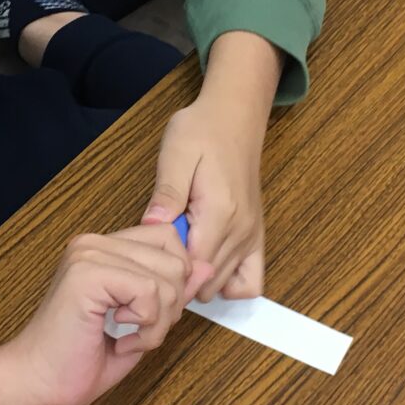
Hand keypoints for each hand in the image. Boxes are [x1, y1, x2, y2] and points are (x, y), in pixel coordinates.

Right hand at [0, 225, 206, 404]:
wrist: (38, 386)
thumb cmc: (80, 361)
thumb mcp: (142, 322)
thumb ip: (171, 292)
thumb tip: (204, 266)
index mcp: (103, 248)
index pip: (169, 240)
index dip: (176, 281)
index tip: (152, 317)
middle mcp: (93, 243)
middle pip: (176, 257)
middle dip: (172, 305)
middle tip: (139, 331)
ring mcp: (88, 254)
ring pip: (167, 276)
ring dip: (158, 320)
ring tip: (128, 337)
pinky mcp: (86, 273)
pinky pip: (149, 290)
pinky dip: (146, 325)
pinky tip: (119, 337)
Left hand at [143, 95, 266, 303]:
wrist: (234, 118)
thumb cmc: (202, 131)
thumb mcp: (176, 154)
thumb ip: (166, 193)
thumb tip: (151, 226)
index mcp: (220, 212)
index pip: (192, 267)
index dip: (166, 270)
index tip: (149, 256)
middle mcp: (241, 231)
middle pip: (206, 284)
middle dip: (178, 278)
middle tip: (157, 254)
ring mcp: (251, 236)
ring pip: (223, 287)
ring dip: (197, 281)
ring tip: (175, 256)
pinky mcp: (255, 237)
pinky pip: (250, 281)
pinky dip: (228, 284)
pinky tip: (204, 265)